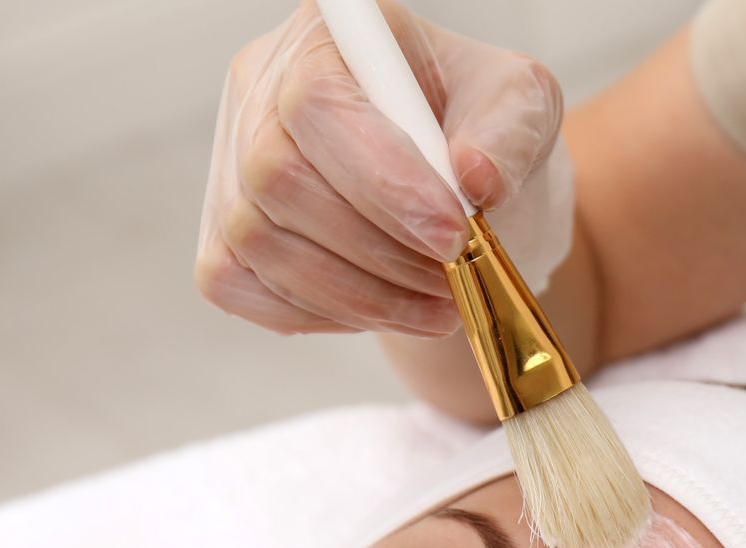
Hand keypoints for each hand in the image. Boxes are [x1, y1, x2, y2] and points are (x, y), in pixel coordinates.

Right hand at [195, 1, 571, 335]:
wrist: (456, 191)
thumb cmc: (480, 131)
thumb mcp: (522, 109)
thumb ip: (507, 133)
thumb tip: (474, 177)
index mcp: (329, 36)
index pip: (318, 105)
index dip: (382, 181)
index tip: (452, 233)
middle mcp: (261, 89)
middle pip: (277, 176)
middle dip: (375, 247)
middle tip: (451, 275)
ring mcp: (231, 164)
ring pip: (258, 241)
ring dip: (358, 292)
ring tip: (436, 302)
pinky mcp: (223, 235)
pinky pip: (239, 286)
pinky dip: (317, 313)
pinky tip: (380, 308)